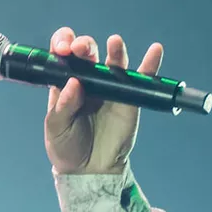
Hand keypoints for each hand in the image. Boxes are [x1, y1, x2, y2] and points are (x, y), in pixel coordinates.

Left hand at [43, 29, 164, 175]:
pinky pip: (141, 78)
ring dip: (115, 49)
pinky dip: (150, 64)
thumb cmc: (67, 147)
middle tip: (80, 49)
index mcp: (64, 83)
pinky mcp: (129, 97)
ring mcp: (109, 86)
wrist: (90, 169)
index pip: (62, 56)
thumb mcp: (56, 129)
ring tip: (115, 42)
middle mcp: (86, 80)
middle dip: (84, 46)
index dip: (62, 45)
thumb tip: (74, 83)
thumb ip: (62, 107)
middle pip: (87, 53)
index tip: (62, 49)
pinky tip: (155, 50)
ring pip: (113, 61)